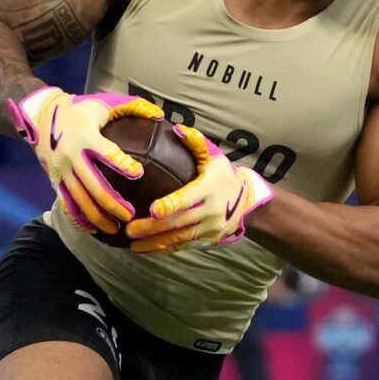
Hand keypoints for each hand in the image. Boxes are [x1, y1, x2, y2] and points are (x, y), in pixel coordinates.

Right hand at [8, 87, 146, 233]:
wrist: (40, 115)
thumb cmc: (80, 109)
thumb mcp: (104, 102)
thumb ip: (132, 106)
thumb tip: (160, 115)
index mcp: (85, 136)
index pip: (106, 153)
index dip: (122, 164)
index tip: (139, 173)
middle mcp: (71, 156)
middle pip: (93, 186)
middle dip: (112, 204)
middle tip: (130, 215)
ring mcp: (61, 171)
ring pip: (79, 200)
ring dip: (97, 217)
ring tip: (115, 229)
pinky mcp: (54, 180)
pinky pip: (66, 204)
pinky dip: (79, 218)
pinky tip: (93, 229)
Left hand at [126, 126, 275, 253]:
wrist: (247, 201)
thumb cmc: (224, 175)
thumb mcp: (214, 157)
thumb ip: (196, 144)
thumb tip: (178, 130)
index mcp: (210, 188)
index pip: (188, 198)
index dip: (171, 205)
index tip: (154, 210)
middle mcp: (211, 211)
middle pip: (179, 222)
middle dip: (153, 228)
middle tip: (130, 230)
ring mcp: (210, 229)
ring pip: (179, 238)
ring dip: (155, 243)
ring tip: (133, 245)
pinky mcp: (207, 240)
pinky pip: (183, 246)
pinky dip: (164, 249)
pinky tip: (146, 249)